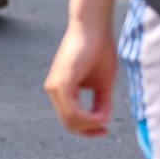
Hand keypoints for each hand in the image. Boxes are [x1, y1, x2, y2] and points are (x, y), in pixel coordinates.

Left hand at [44, 20, 114, 135]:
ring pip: (70, 120)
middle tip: (105, 128)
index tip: (105, 129)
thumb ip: (100, 103)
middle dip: (88, 130)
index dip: (87, 129)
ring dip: (90, 124)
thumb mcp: (102, 84)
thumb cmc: (99, 51)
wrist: (93, 28)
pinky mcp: (61, 83)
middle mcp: (53, 89)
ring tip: (105, 117)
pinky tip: (101, 116)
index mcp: (61, 89)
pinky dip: (88, 118)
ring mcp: (55, 87)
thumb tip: (102, 120)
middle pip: (69, 123)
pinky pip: (72, 111)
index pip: (69, 119)